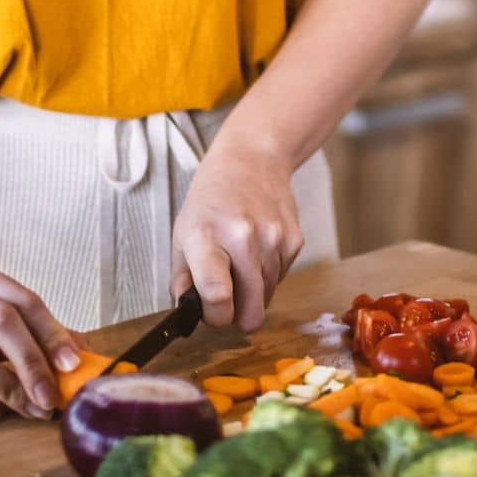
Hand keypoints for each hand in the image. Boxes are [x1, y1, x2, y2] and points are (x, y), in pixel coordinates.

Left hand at [171, 137, 302, 330]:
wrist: (252, 160)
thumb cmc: (212, 198)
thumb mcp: (182, 232)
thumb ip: (181, 277)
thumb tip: (187, 312)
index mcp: (206, 236)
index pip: (217, 296)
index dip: (215, 317)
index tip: (212, 313)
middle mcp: (243, 238)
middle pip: (251, 310)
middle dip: (237, 315)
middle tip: (226, 299)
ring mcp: (273, 239)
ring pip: (267, 298)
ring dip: (253, 292)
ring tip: (240, 261)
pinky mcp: (294, 241)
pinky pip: (280, 279)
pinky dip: (268, 274)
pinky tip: (258, 249)